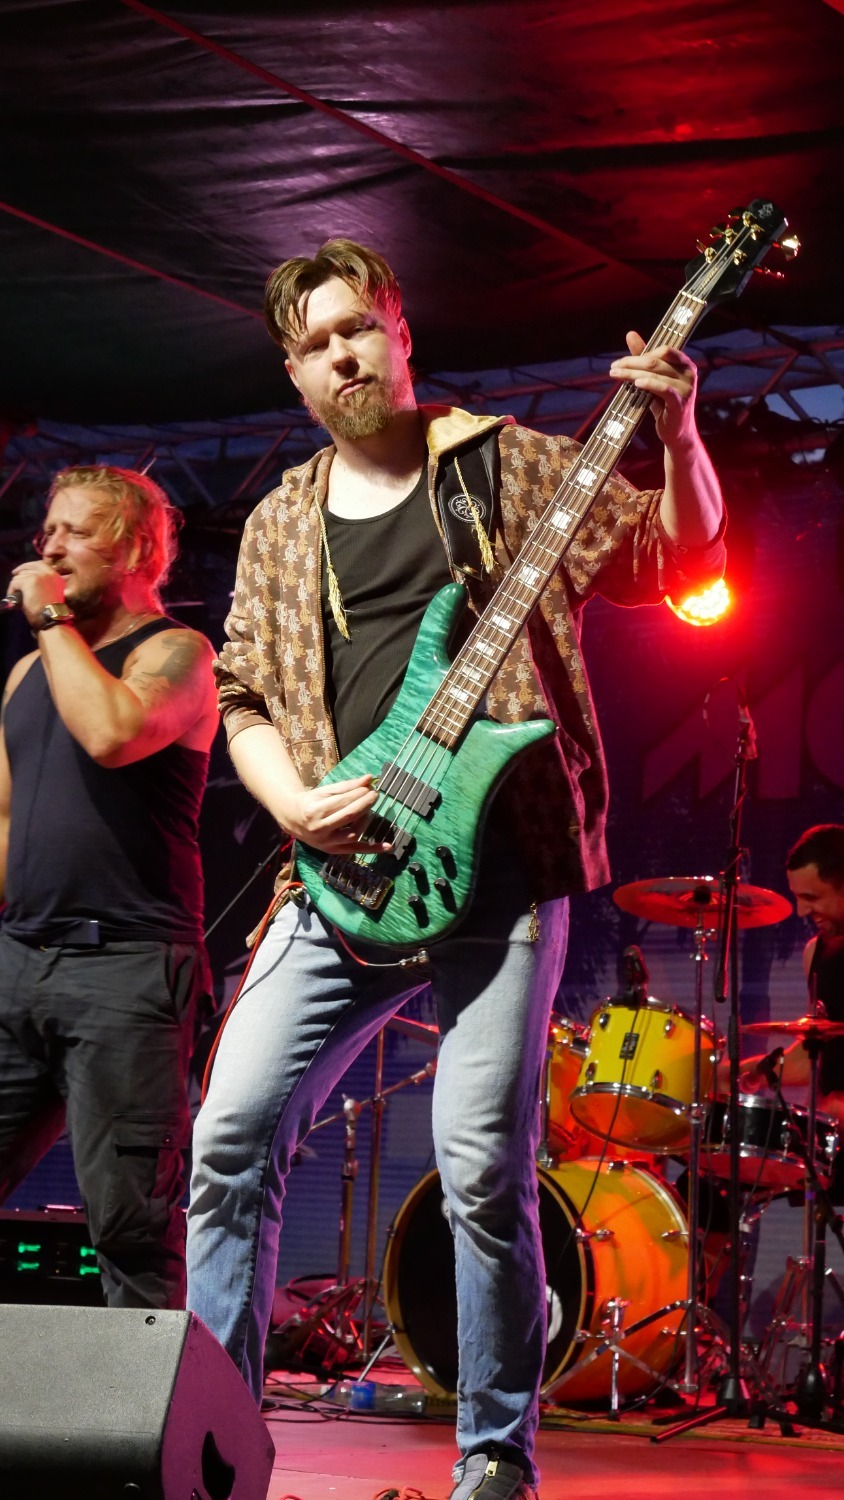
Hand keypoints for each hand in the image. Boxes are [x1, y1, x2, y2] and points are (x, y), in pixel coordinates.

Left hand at [9, 560, 67, 628]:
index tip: (18, 572)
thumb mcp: (52, 593)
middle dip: (20, 575)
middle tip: (14, 583)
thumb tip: (28, 580)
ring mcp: (39, 576)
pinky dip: (11, 591)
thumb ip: (44, 584)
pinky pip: (15, 582)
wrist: (52, 619)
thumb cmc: (52, 612)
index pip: (40, 564)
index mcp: (56, 576)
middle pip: (28, 567)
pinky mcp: (30, 581)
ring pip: (20, 576)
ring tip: (16, 596)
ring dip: (16, 586)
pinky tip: (14, 599)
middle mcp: (49, 573)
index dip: (27, 566)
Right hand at [285, 774, 391, 854]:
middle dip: (365, 804)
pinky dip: (372, 849)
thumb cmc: (311, 802)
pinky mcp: (333, 851)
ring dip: (366, 821)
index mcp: (314, 811)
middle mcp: (320, 829)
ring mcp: (326, 843)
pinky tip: (388, 846)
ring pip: (353, 834)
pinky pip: (355, 851)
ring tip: (369, 811)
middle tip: (374, 795)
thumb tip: (369, 778)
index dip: (359, 794)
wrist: (293, 820)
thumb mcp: (325, 791)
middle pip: (349, 817)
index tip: (370, 787)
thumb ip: (347, 785)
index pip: (342, 802)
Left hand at [609, 331, 698, 448]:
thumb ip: (644, 357)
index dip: (642, 352)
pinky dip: (649, 384)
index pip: (664, 350)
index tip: (621, 361)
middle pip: (656, 361)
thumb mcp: (654, 379)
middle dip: (631, 362)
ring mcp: (686, 388)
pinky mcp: (680, 403)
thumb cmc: (664, 404)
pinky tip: (636, 383)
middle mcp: (689, 373)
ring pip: (656, 374)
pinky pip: (663, 389)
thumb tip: (630, 333)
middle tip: (613, 367)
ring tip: (615, 374)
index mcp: (685, 364)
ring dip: (632, 373)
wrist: (676, 432)